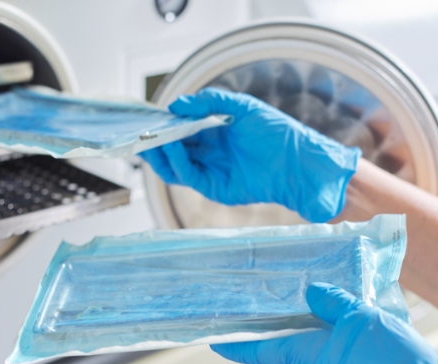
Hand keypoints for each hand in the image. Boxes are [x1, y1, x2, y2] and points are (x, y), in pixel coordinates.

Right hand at [140, 88, 360, 222]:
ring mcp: (210, 171)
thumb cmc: (277, 132)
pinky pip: (188, 175)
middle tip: (139, 131)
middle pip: (172, 150)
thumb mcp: (242, 107)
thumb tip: (176, 105)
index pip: (181, 129)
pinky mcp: (214, 188)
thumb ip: (209, 103)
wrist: (298, 162)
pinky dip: (175, 161)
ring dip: (158, 153)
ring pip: (173, 166)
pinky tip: (170, 145)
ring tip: (149, 138)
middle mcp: (209, 153)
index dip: (163, 124)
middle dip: (154, 141)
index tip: (146, 117)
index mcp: (215, 133)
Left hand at [212, 283, 437, 363]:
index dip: (236, 344)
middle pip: (290, 345)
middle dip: (283, 325)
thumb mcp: (362, 318)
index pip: (262, 349)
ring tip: (325, 300)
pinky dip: (335, 339)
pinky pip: (337, 358)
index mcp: (310, 356)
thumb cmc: (395, 363)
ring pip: (316, 350)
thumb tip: (311, 294)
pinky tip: (351, 322)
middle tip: (278, 300)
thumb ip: (333, 303)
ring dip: (315, 329)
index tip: (215, 340)